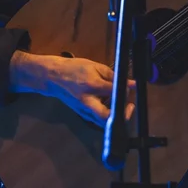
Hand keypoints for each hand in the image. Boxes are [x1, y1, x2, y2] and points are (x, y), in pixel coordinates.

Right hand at [10, 51, 135, 127]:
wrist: (53, 77)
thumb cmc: (74, 69)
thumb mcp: (95, 67)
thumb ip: (113, 76)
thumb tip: (130, 83)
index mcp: (91, 86)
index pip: (114, 92)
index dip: (126, 90)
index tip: (133, 88)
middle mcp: (87, 102)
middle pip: (106, 117)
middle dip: (122, 115)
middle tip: (129, 106)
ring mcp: (83, 111)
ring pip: (103, 121)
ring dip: (115, 114)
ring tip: (120, 101)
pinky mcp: (82, 114)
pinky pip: (98, 118)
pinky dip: (107, 113)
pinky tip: (109, 102)